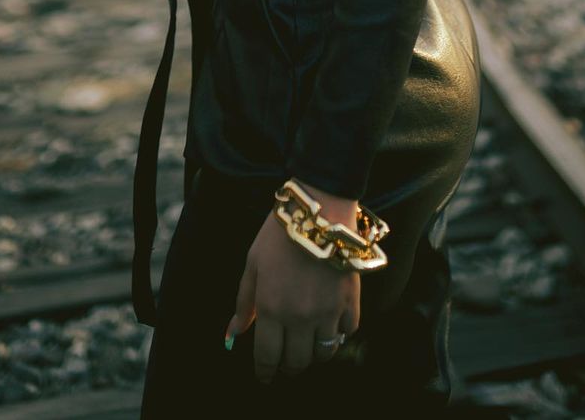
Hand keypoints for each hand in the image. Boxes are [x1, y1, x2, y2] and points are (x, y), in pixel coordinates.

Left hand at [225, 204, 360, 385]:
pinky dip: (340, 332)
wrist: (319, 208)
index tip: (265, 376)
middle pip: (297, 362)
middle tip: (286, 358)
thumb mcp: (253, 263)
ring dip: (315, 353)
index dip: (264, 372)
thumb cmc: (280, 233)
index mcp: (271, 308)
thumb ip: (244, 302)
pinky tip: (332, 320)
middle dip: (289, 365)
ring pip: (324, 354)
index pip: (267, 357)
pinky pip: (348, 332)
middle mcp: (299, 317)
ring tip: (309, 341)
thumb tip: (233, 334)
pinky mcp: (351, 301)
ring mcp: (328, 311)